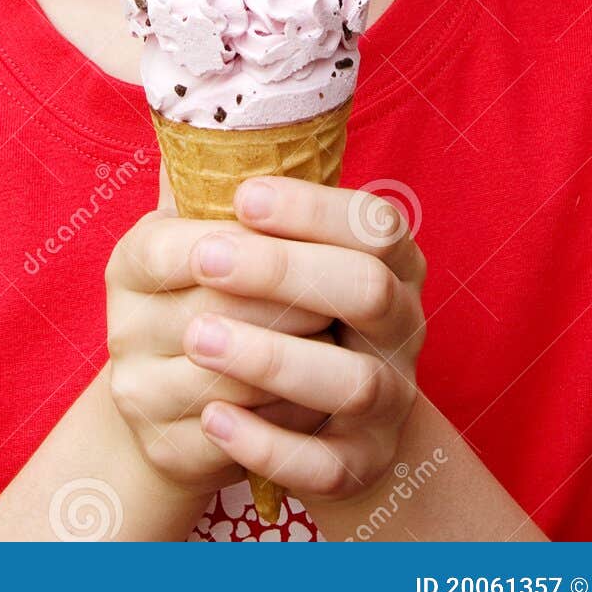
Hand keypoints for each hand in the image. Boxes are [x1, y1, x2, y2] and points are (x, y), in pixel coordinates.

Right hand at [104, 167, 333, 495]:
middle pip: (220, 314)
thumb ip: (226, 179)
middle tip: (349, 294)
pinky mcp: (171, 454)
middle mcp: (125, 329)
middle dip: (295, 302)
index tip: (307, 241)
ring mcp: (143, 396)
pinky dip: (289, 429)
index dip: (255, 242)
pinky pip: (241, 446)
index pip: (181, 247)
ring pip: (235, 385)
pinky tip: (320, 405)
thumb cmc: (216, 289)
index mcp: (134, 260)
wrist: (178, 399)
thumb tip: (247, 113)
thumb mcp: (210, 226)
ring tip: (343, 342)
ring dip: (302, 364)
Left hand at [181, 177, 425, 505]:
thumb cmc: (296, 315)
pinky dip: (269, 443)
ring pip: (353, 381)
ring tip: (197, 339)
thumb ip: (253, 211)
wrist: (333, 427)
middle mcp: (402, 327)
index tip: (242, 196)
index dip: (311, 208)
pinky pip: (326, 466)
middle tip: (207, 259)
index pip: (373, 224)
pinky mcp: (361, 465)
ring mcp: (389, 401)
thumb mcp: (292, 258)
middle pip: (367, 290)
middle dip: (285, 270)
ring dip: (272, 357)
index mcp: (394, 264)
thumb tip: (188, 126)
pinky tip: (213, 417)